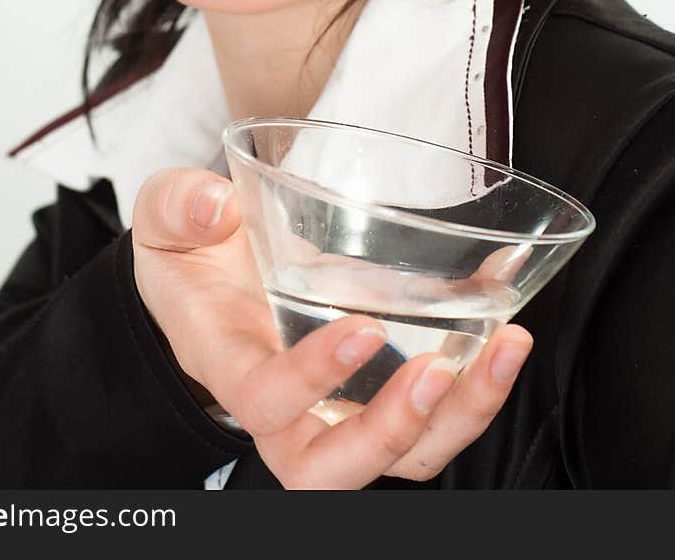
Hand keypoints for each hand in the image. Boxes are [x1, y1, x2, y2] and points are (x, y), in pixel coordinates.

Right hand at [131, 167, 532, 488]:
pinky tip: (507, 336)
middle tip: (437, 372)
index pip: (263, 401)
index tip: (361, 328)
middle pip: (334, 469)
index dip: (309, 381)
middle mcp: (285, 410)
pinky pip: (431, 421)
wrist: (210, 278)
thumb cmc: (192, 255)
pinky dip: (477, 389)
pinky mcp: (378, 392)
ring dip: (459, 417)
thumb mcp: (168, 219)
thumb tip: (212, 206)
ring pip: (400, 458)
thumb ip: (179, 206)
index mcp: (228, 362)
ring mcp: (337, 410)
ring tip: (503, 349)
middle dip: (390, 432)